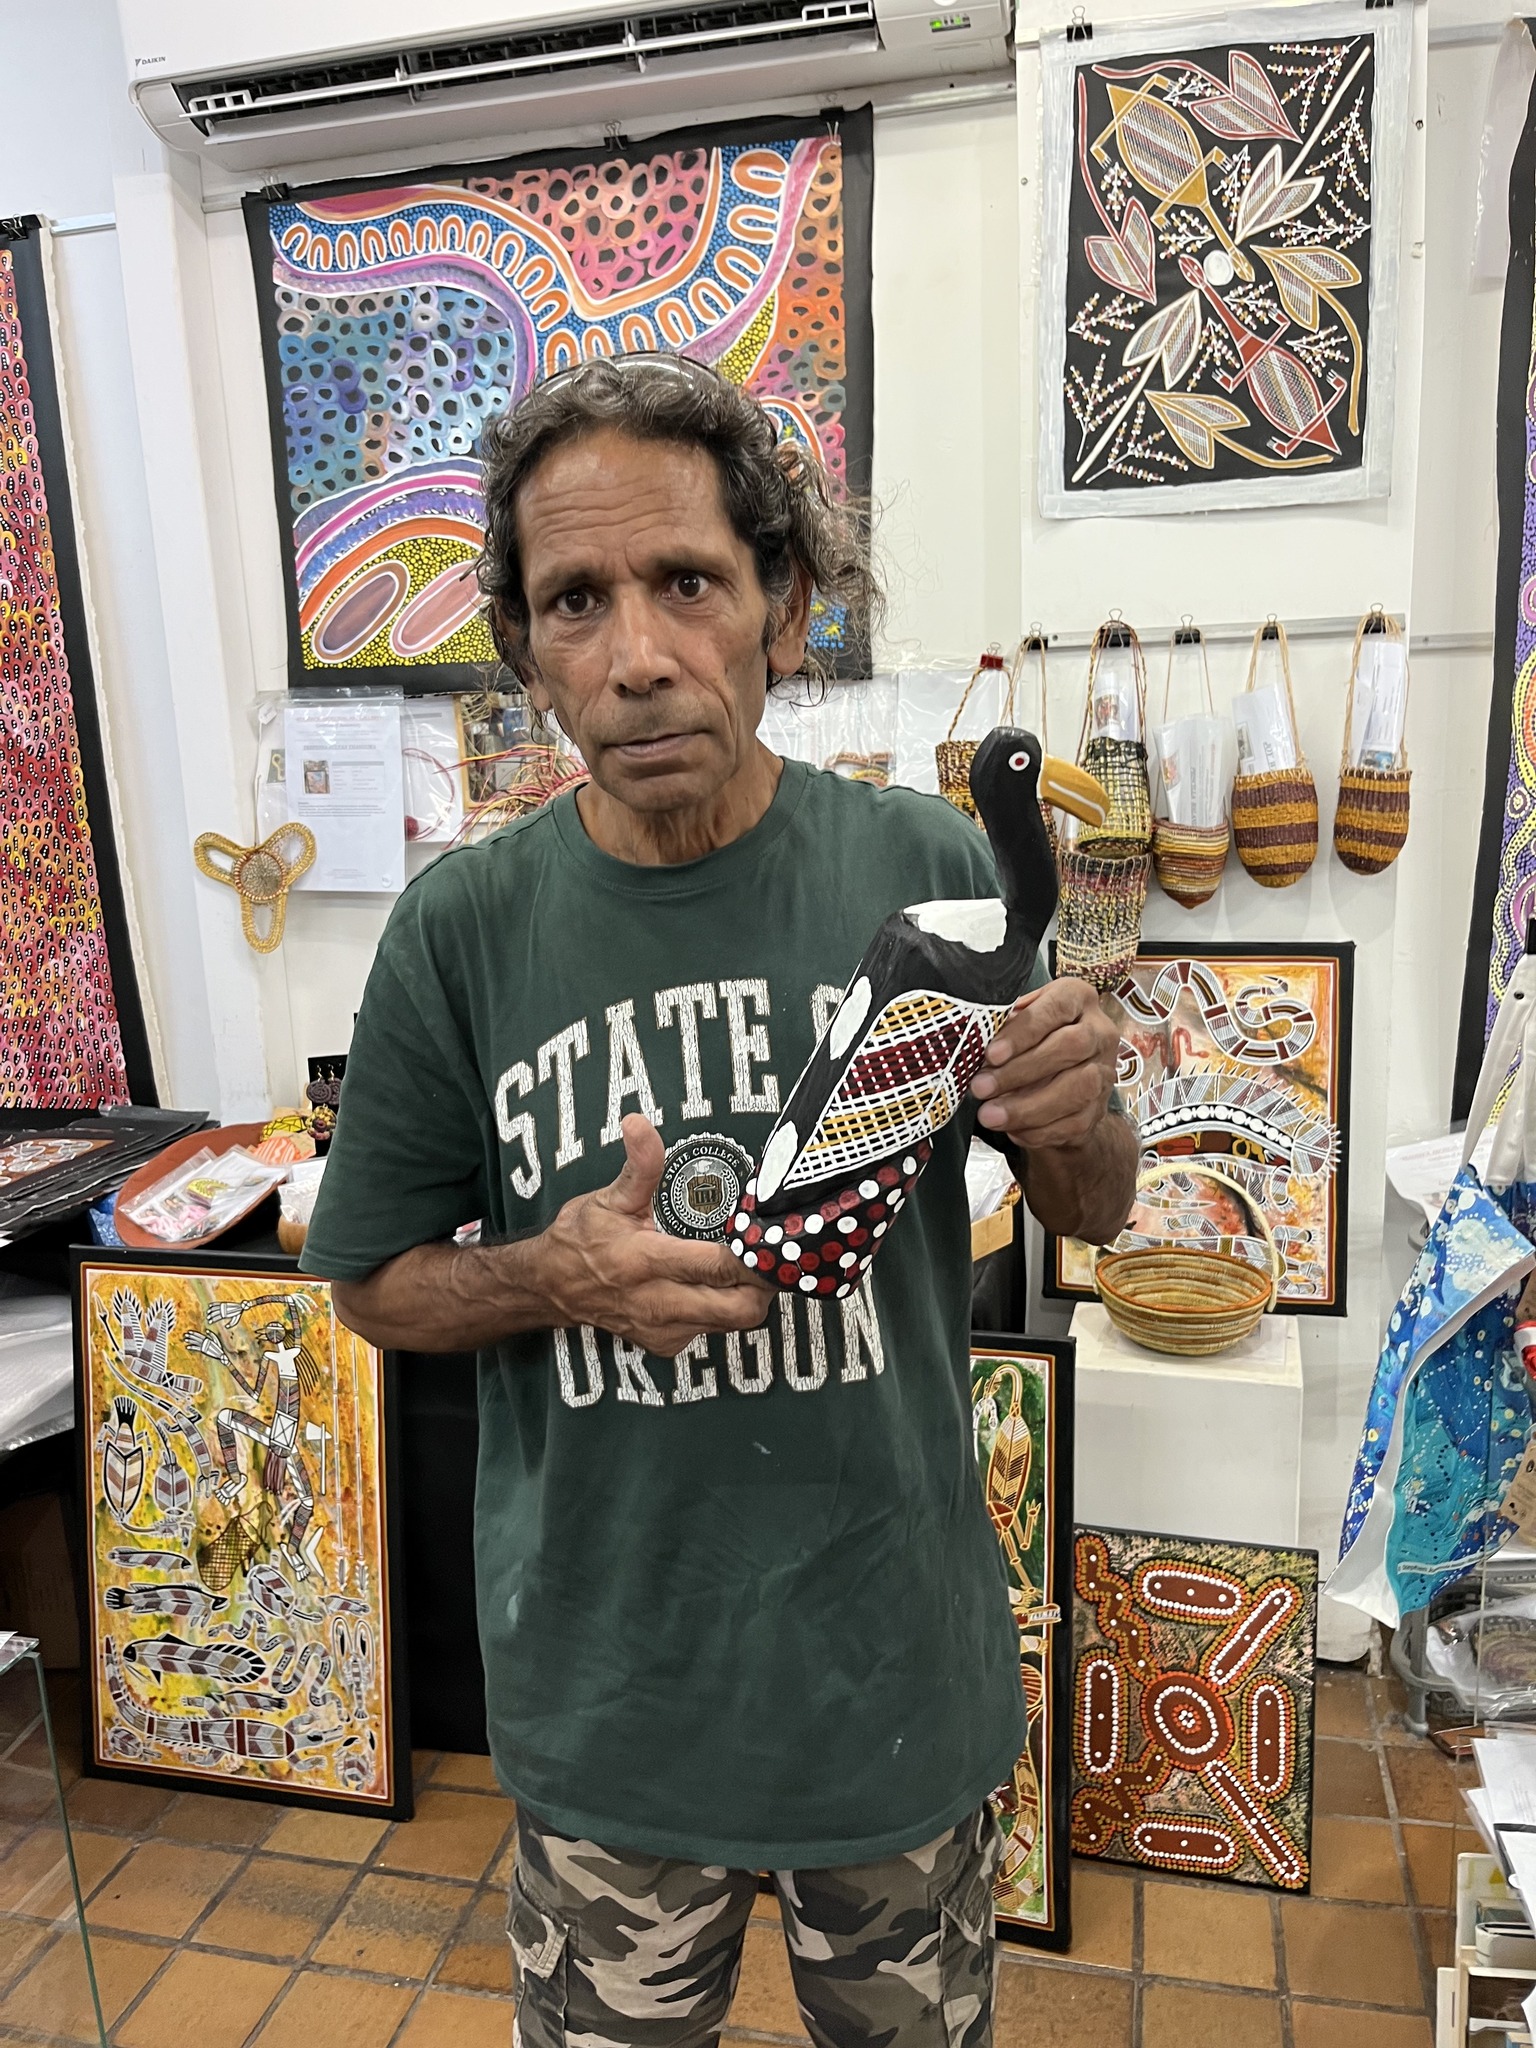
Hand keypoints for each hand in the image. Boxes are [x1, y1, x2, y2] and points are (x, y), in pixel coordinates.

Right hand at [537, 1114, 774, 1355]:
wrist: (550, 1287)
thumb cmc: (579, 1241)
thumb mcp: (609, 1197)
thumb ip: (640, 1165)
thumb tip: (640, 1125)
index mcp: (645, 1261)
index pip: (718, 1266)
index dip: (752, 1254)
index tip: (764, 1235)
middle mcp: (657, 1303)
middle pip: (740, 1308)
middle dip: (763, 1284)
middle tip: (766, 1256)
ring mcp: (663, 1329)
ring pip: (732, 1324)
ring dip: (746, 1296)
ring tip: (745, 1267)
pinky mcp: (666, 1345)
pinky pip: (712, 1331)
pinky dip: (722, 1309)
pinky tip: (714, 1285)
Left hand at [969, 977, 1119, 1153]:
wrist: (1059, 1072)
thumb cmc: (1030, 1037)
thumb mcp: (1016, 1019)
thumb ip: (1003, 1027)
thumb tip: (975, 1047)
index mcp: (1077, 998)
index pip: (1057, 1008)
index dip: (1023, 1032)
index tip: (992, 1054)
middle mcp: (1099, 1031)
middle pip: (1072, 1046)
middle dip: (1022, 1070)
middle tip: (982, 1087)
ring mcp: (1104, 1071)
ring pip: (1078, 1089)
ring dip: (1030, 1107)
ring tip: (991, 1114)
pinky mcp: (1100, 1107)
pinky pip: (1076, 1122)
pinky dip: (1040, 1130)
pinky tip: (1012, 1130)